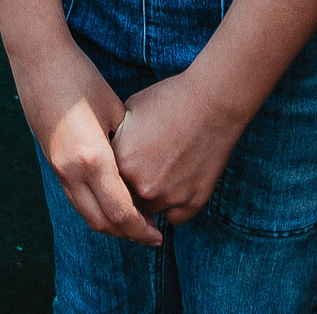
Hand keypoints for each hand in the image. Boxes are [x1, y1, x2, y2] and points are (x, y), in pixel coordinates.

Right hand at [13, 36, 160, 244]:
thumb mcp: (114, 109)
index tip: (159, 234)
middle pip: (101, 221)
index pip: (120, 211)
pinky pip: (75, 197)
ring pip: (85, 212)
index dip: (141, 229)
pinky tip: (111, 201)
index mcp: (92, 159)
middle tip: (150, 235)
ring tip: (133, 222)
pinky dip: (94, 208)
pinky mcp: (51, 160)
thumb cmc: (80, 77)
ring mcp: (58, 168)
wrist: (38, 60)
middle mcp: (71, 171)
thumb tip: (142, 167)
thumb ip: (126, 144)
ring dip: (109, 223)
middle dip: (127, 233)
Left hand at [111, 67, 254, 226]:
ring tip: (167, 168)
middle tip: (150, 163)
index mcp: (118, 163)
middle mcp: (140, 186)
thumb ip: (115, 141)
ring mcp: (168, 197)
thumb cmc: (169, 100)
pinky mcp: (192, 203)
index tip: (127, 158)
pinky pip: (175, 217)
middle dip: (134, 184)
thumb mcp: (127, 112)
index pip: (108, 180)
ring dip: (155, 196)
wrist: (212, 102)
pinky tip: (180, 181)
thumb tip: (104, 155)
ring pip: (151, 209)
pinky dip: (176, 204)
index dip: (117, 169)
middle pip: (128, 198)